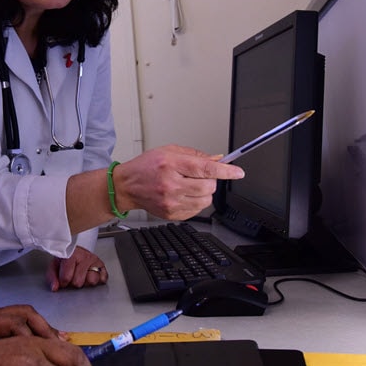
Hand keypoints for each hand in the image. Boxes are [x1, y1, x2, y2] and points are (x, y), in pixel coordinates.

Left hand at [0, 306, 59, 359]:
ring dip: (44, 329)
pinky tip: (44, 342)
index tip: (50, 355)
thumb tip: (9, 356)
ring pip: (26, 316)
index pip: (18, 325)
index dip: (36, 340)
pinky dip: (35, 329)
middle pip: (27, 315)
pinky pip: (20, 320)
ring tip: (61, 345)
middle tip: (64, 350)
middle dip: (47, 332)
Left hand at [46, 245, 107, 290]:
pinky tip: (90, 276)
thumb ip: (52, 277)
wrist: (75, 249)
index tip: (62, 279)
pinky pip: (103, 278)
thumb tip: (55, 288)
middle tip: (72, 276)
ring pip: (92, 281)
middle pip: (79, 282)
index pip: (66, 278)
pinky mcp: (102, 266)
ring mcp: (95, 261)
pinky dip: (98, 280)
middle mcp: (85, 257)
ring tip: (81, 276)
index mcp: (72, 255)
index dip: (63, 282)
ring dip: (86, 281)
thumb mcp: (55, 265)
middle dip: (73, 282)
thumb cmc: (65, 258)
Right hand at [115, 145, 244, 219]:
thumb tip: (217, 160)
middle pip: (208, 187)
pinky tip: (184, 195)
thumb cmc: (146, 166)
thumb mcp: (169, 151)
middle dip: (211, 181)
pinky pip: (196, 210)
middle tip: (200, 176)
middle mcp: (171, 184)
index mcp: (171, 164)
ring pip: (205, 200)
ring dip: (204, 193)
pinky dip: (196, 202)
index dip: (225, 171)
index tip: (238, 172)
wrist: (127, 186)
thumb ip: (195, 155)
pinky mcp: (171, 214)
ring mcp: (171, 202)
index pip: (206, 168)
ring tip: (190, 186)